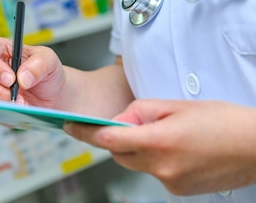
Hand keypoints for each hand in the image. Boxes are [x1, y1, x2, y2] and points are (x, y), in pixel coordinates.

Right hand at [0, 37, 66, 107]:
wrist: (52, 97)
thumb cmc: (46, 74)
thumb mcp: (49, 61)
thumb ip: (39, 64)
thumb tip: (23, 77)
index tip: (10, 78)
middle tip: (16, 95)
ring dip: (0, 102)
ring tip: (21, 103)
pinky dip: (0, 112)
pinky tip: (15, 110)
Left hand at [64, 99, 255, 194]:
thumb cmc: (223, 122)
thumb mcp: (177, 105)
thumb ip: (140, 111)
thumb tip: (119, 120)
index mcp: (158, 141)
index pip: (107, 138)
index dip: (84, 132)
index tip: (71, 125)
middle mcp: (160, 166)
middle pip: (119, 153)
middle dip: (118, 138)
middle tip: (135, 123)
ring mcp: (169, 182)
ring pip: (136, 164)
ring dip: (139, 149)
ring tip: (166, 134)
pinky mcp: (178, 191)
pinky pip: (153, 173)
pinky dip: (156, 160)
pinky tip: (178, 150)